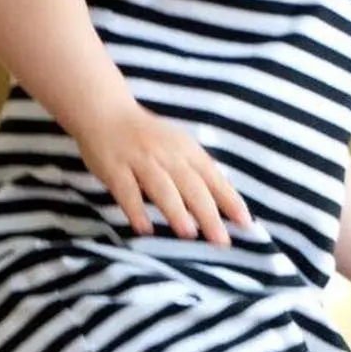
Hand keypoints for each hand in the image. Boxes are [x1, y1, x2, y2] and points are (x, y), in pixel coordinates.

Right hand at [77, 101, 251, 245]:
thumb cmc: (146, 136)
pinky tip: (144, 229)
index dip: (230, 200)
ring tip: (189, 233)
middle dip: (208, 214)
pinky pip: (127, 192)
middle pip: (192, 187)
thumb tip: (225, 202)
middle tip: (221, 241)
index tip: (246, 224)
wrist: (105, 110)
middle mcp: (167, 155)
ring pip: (162, 188)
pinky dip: (135, 210)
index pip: (214, 178)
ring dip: (176, 210)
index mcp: (186, 150)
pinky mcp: (115, 169)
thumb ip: (197, 171)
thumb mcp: (177, 146)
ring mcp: (140, 161)